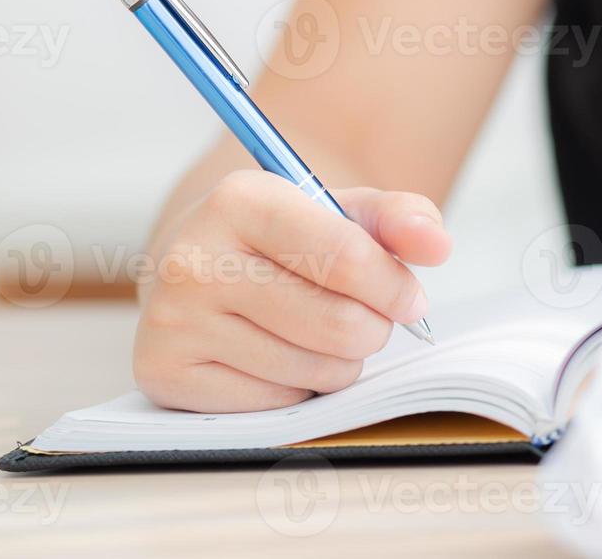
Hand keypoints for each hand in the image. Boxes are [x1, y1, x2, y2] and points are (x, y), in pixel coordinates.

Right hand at [132, 171, 451, 412]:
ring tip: (315, 329)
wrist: (200, 260)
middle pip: (337, 323)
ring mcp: (172, 321)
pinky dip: (297, 384)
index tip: (411, 298)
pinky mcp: (164, 374)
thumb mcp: (342, 209)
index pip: (345, 257)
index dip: (394, 287)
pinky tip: (275, 353)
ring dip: (339, 360)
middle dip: (373, 327)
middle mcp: (193, 259)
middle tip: (364, 316)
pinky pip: (278, 402)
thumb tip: (437, 245)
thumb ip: (401, 218)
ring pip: (313, 369)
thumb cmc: (285, 236)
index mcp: (239, 200)